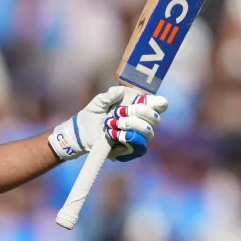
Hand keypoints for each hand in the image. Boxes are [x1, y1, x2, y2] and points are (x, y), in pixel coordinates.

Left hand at [47, 86, 167, 161]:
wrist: (80, 132)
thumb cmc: (93, 114)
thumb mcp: (99, 101)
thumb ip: (110, 95)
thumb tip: (120, 91)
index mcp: (139, 107)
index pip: (160, 105)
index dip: (157, 103)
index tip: (144, 101)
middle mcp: (143, 122)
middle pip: (155, 119)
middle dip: (139, 113)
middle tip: (119, 112)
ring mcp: (138, 136)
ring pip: (148, 133)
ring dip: (132, 126)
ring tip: (114, 123)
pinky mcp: (131, 149)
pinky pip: (139, 146)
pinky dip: (127, 138)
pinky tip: (114, 134)